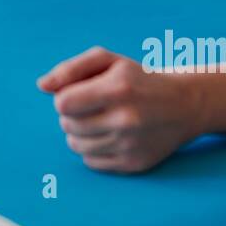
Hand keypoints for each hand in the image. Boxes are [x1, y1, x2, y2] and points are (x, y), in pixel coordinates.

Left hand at [37, 46, 204, 172]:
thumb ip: (71, 69)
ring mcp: (131, 144)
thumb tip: (41, 86)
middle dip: (72, 114)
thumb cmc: (138, 79)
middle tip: (92, 107)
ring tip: (98, 120)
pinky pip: (90, 162)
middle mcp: (126, 118)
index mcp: (118, 88)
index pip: (63, 103)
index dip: (64, 97)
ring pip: (75, 145)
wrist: (184, 105)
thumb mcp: (108, 61)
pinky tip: (108, 136)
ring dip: (79, 133)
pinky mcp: (134, 164)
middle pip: (67, 124)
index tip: (78, 94)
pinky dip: (93, 149)